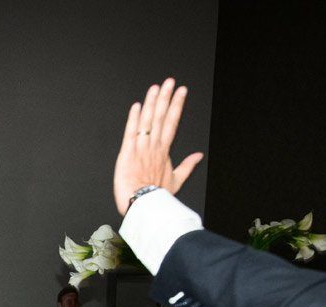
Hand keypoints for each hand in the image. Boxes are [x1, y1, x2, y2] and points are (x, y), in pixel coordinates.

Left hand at [113, 78, 204, 214]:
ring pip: (147, 121)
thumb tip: (199, 156)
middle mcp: (153, 146)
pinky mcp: (127, 154)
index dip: (176, 106)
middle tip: (170, 82)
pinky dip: (133, 119)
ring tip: (155, 88)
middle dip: (166, 98)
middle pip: (161, 117)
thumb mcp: (176, 180)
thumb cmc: (157, 196)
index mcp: (164, 151)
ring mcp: (140, 148)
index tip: (181, 91)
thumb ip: (187, 166)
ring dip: (151, 103)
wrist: (143, 205)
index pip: (172, 122)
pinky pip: (130, 133)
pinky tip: (136, 106)